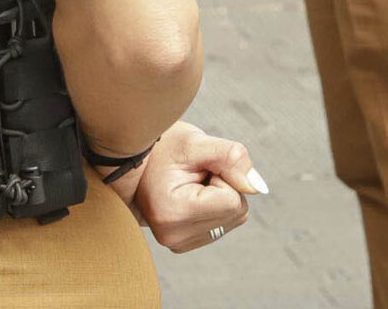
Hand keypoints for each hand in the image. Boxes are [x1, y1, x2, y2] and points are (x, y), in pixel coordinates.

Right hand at [108, 120, 265, 252]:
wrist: (131, 158)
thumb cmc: (160, 146)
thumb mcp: (193, 142)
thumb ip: (230, 157)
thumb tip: (257, 187)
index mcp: (172, 212)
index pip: (233, 201)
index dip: (223, 176)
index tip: (196, 167)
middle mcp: (173, 235)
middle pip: (237, 213)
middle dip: (224, 186)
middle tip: (192, 173)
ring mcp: (176, 243)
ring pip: (233, 219)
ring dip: (220, 196)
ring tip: (188, 183)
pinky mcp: (182, 244)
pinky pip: (223, 225)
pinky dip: (214, 207)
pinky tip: (189, 195)